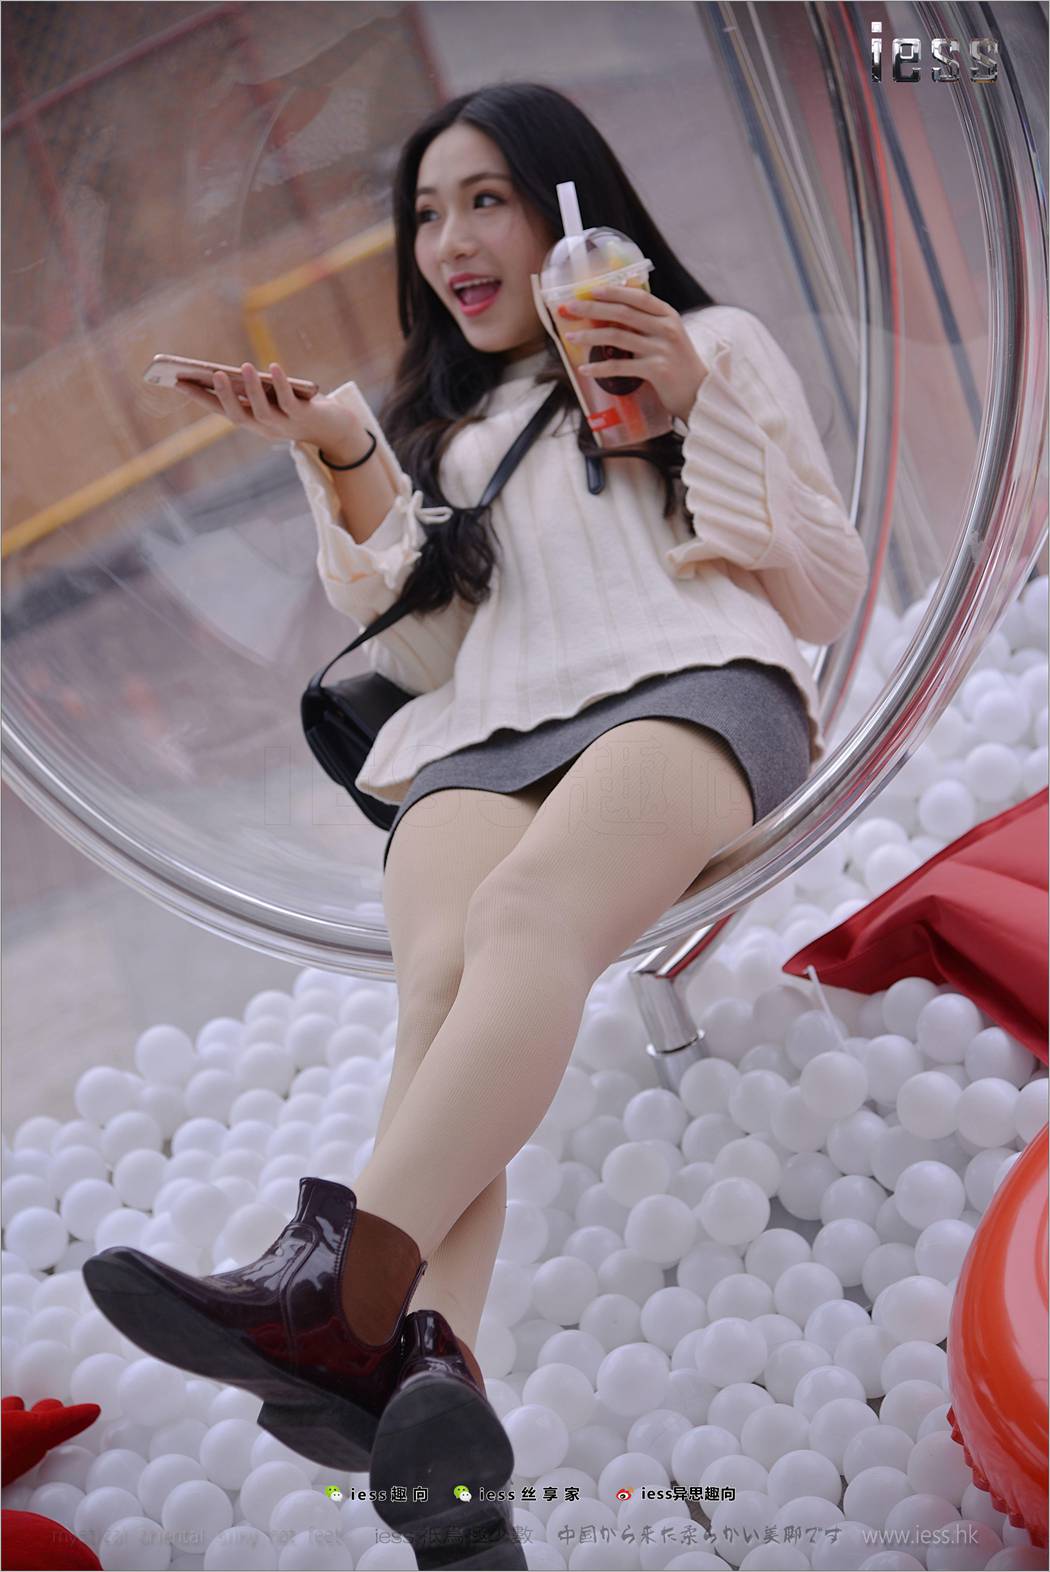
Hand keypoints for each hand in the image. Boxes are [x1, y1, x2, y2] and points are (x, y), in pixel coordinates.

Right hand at [178, 361, 364, 454]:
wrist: (335, 428)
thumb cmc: (298, 407)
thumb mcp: (272, 399)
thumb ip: (253, 389)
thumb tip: (231, 371)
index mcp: (252, 423)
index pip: (220, 411)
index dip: (199, 398)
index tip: (177, 381)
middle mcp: (265, 428)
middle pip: (238, 415)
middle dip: (223, 395)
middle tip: (210, 375)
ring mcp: (284, 425)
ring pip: (262, 411)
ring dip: (251, 390)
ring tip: (242, 367)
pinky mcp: (304, 417)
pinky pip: (290, 401)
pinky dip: (280, 385)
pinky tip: (273, 367)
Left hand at [558, 286, 706, 421]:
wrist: (699, 393)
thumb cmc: (678, 365)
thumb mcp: (667, 336)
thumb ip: (647, 324)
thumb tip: (611, 314)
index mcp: (668, 315)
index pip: (637, 296)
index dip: (612, 291)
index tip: (590, 289)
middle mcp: (666, 328)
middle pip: (622, 313)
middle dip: (592, 308)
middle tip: (569, 308)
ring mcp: (662, 349)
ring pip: (617, 337)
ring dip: (589, 336)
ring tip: (571, 337)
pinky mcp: (656, 371)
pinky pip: (620, 367)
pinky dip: (599, 368)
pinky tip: (584, 369)